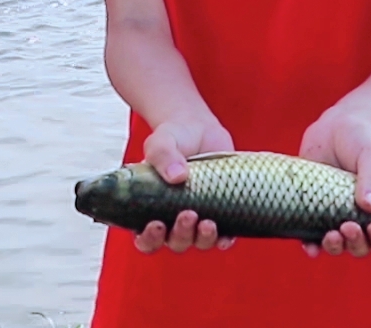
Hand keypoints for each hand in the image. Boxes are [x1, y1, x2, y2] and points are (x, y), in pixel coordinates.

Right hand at [133, 117, 236, 253]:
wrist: (199, 129)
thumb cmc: (173, 138)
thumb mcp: (161, 142)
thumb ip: (162, 155)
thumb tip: (177, 175)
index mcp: (150, 208)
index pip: (144, 237)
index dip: (149, 239)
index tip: (157, 225)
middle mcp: (172, 218)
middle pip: (174, 242)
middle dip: (181, 234)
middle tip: (188, 214)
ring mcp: (197, 217)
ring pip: (197, 242)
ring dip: (202, 239)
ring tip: (208, 223)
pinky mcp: (219, 213)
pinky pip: (222, 236)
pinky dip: (224, 239)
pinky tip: (226, 237)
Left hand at [298, 107, 370, 258]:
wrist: (333, 129)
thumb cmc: (360, 141)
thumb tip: (369, 207)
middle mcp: (361, 220)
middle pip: (363, 248)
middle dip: (358, 243)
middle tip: (349, 226)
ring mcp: (337, 218)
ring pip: (340, 246)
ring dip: (336, 246)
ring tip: (331, 234)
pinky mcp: (315, 213)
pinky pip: (313, 238)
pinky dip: (312, 246)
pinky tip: (309, 247)